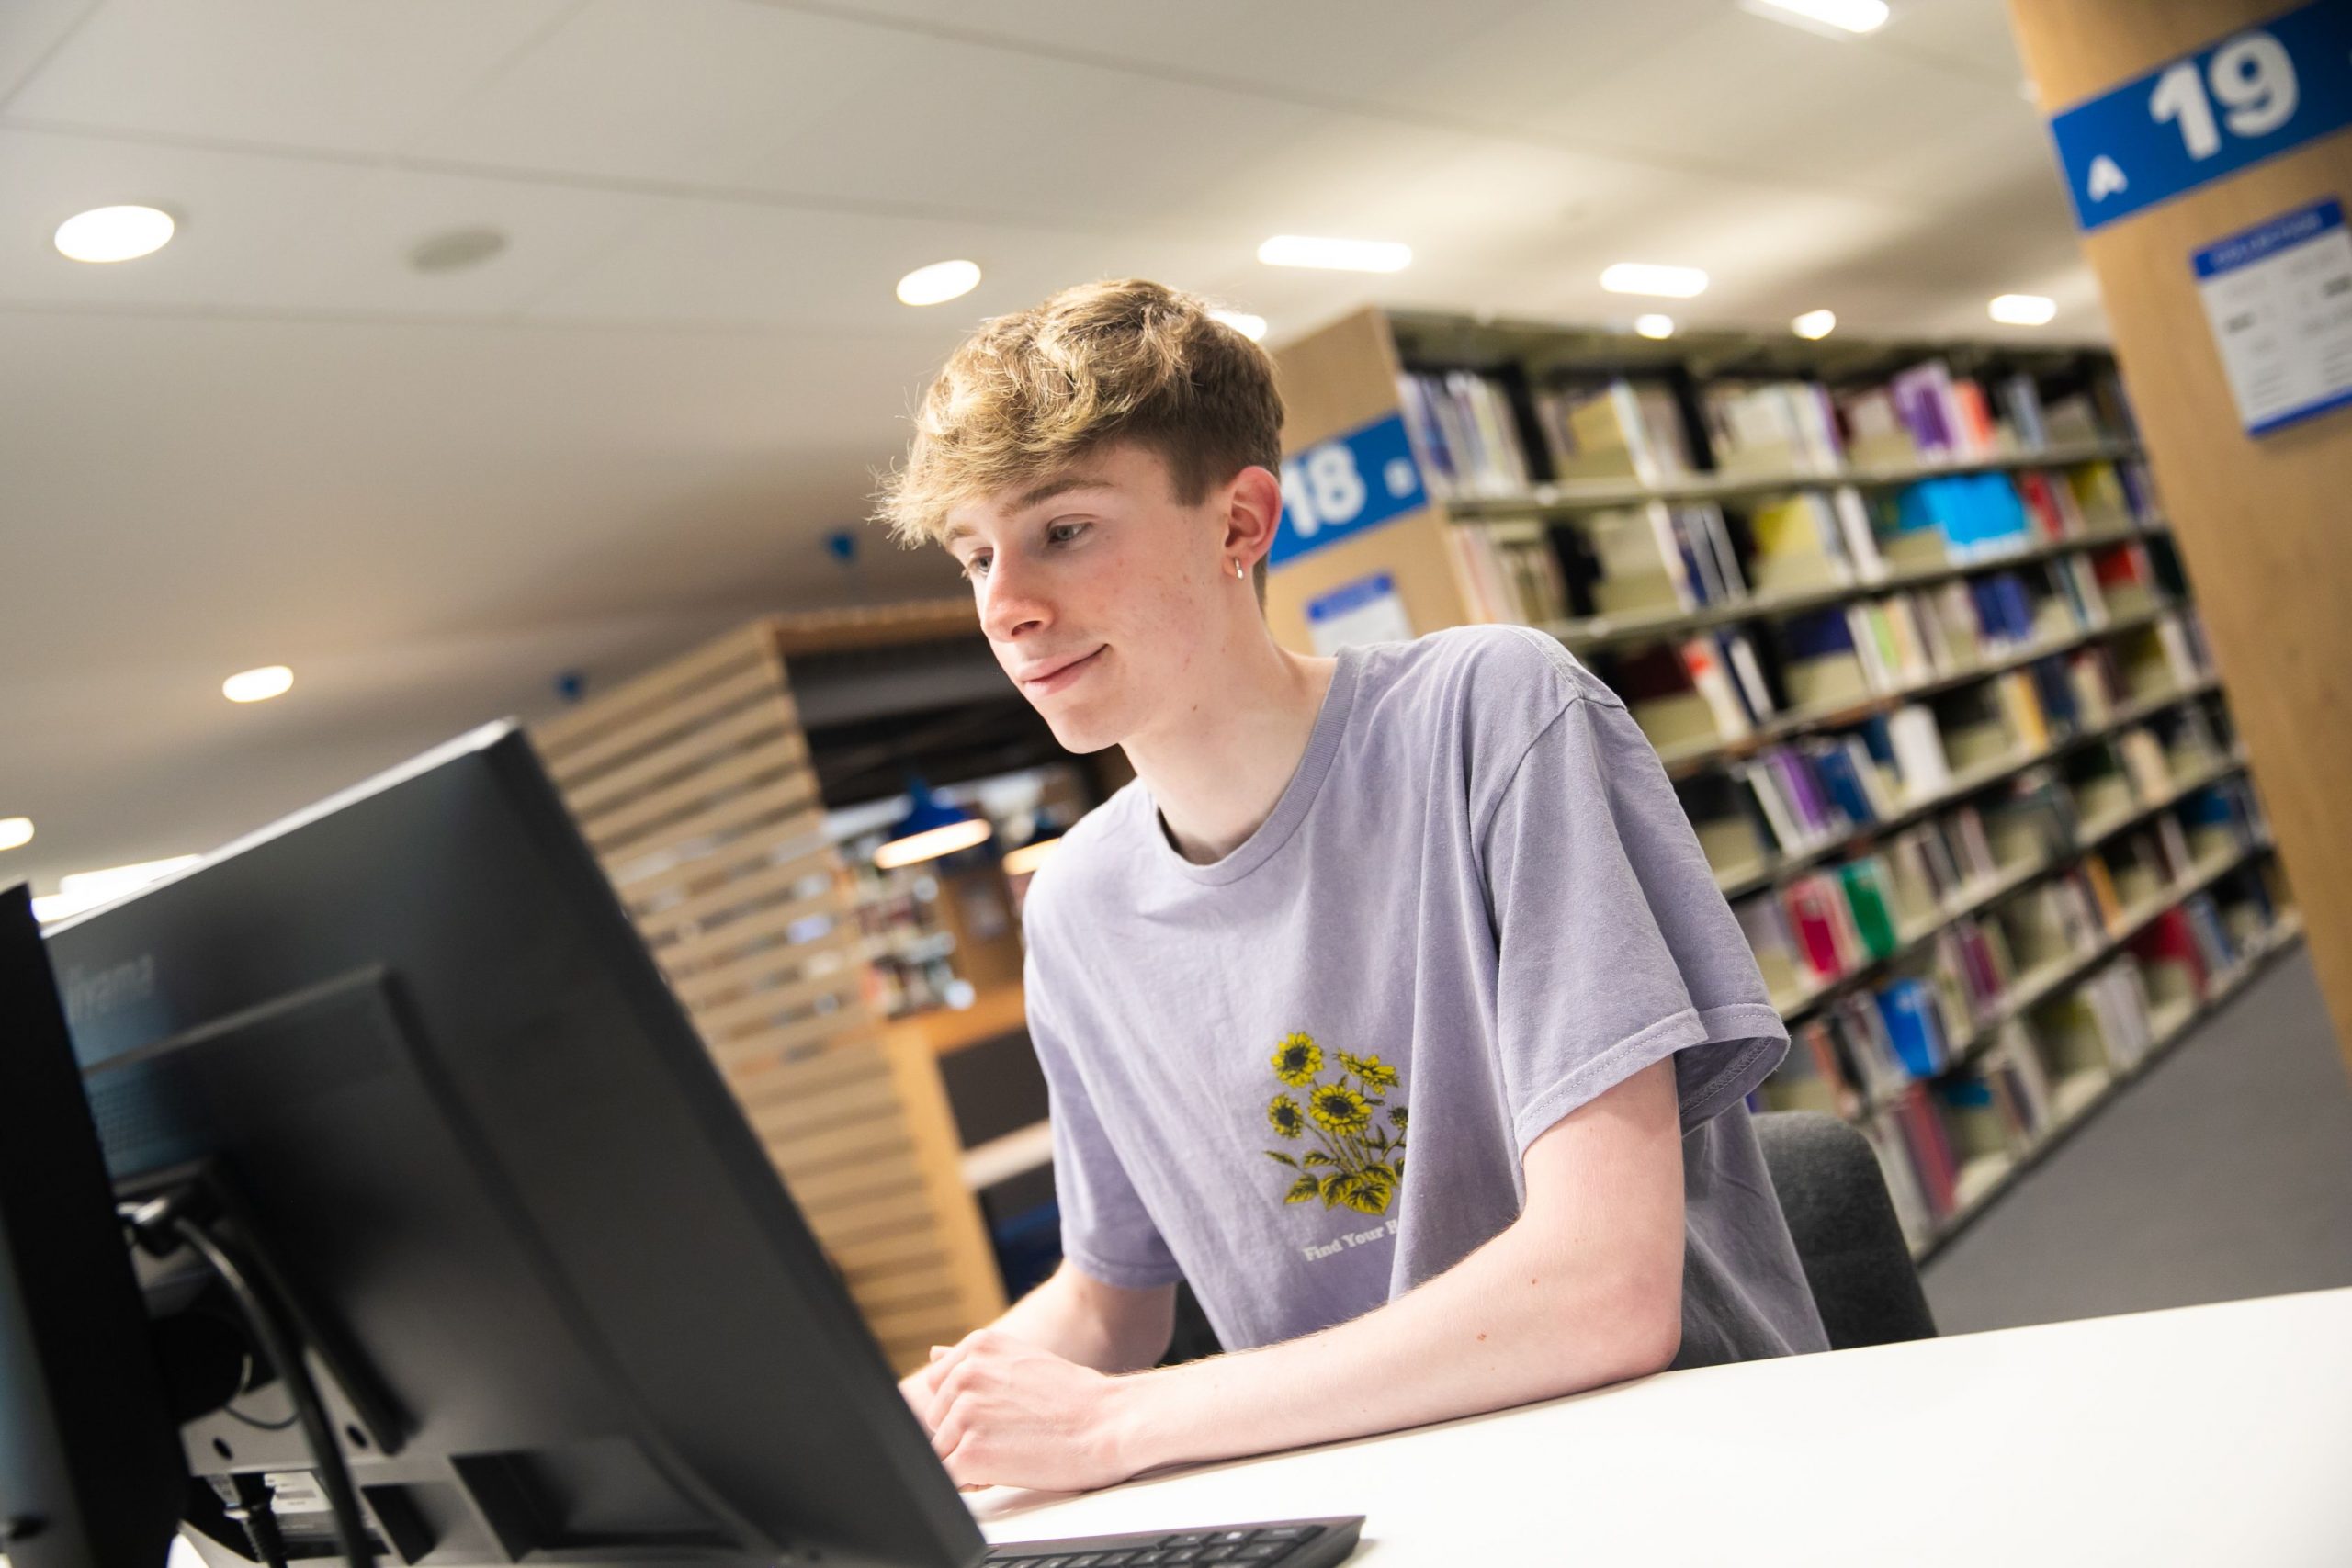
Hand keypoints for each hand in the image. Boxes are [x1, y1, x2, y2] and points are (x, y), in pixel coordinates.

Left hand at [917, 1328, 1144, 1492]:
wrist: (1108, 1425)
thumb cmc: (1075, 1397)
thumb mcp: (1020, 1359)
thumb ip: (971, 1360)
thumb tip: (934, 1354)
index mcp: (977, 1347)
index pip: (938, 1388)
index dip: (964, 1410)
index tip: (1000, 1414)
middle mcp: (965, 1373)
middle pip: (936, 1422)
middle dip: (964, 1436)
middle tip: (1012, 1434)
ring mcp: (965, 1413)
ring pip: (942, 1453)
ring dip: (970, 1460)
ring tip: (1014, 1449)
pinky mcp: (970, 1453)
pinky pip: (949, 1479)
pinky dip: (973, 1483)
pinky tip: (1007, 1469)